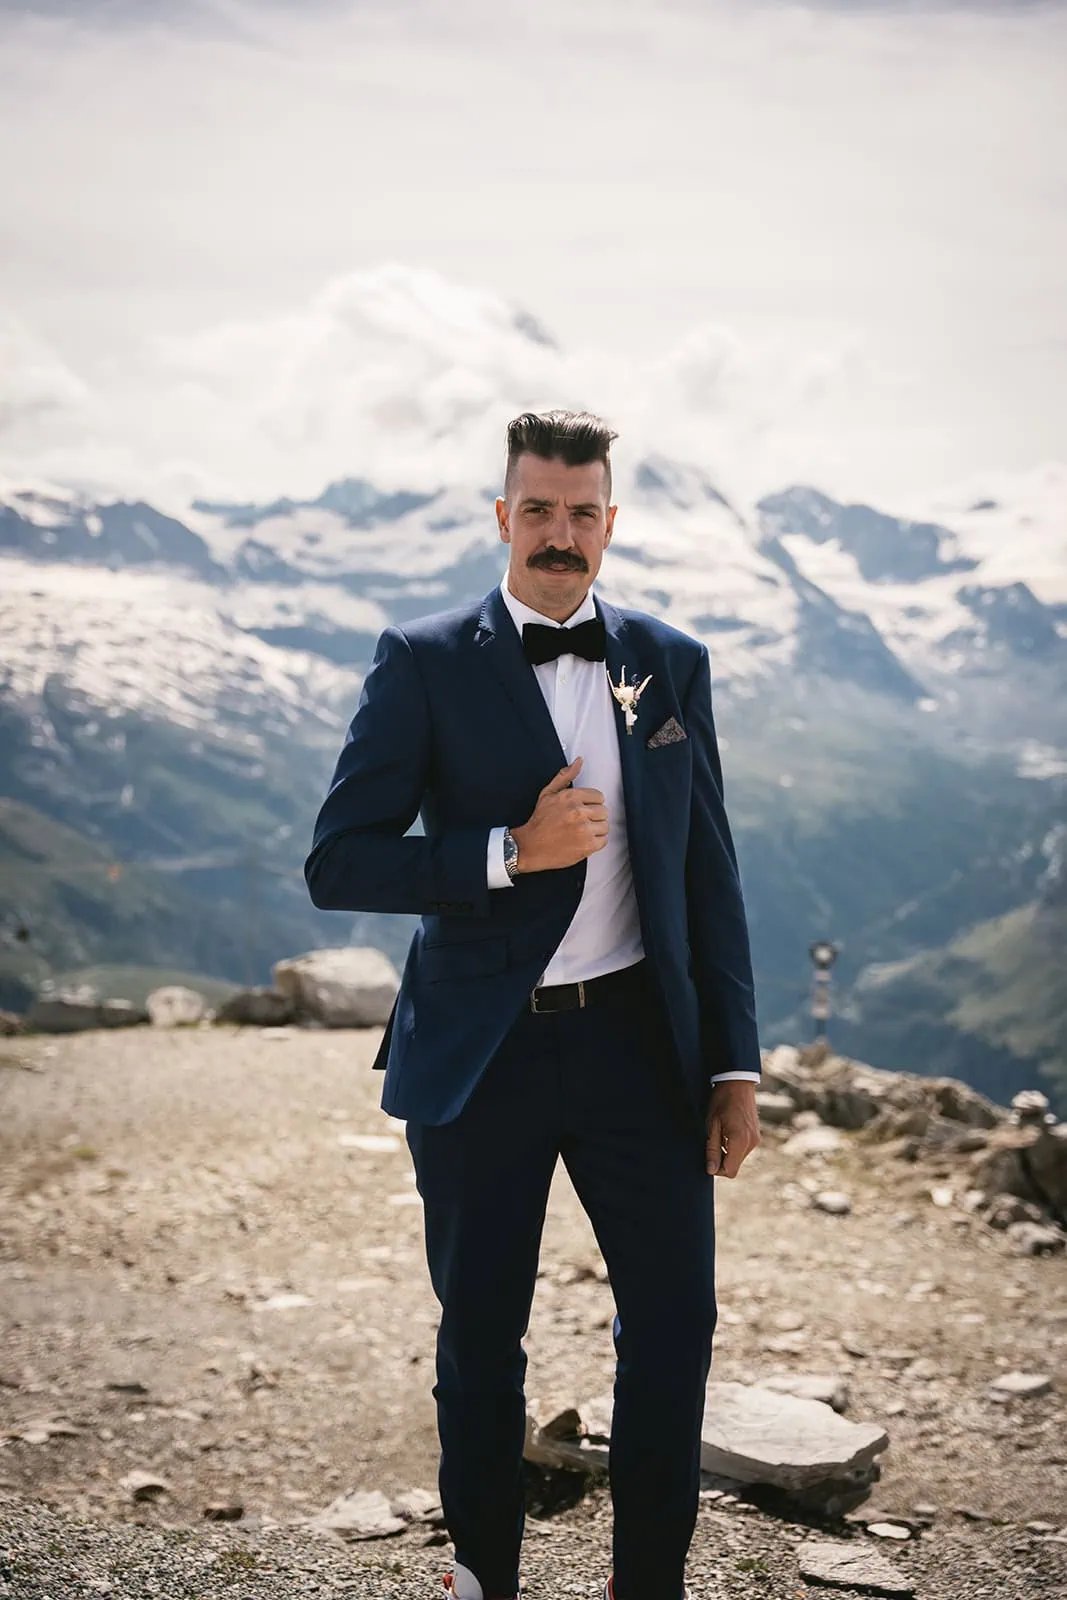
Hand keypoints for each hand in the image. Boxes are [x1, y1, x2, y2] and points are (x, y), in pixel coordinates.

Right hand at [510, 757, 607, 872]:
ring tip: (581, 832)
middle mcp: (578, 812)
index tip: (582, 810)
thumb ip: (565, 776)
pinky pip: (603, 840)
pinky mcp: (587, 846)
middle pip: (604, 811)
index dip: (590, 804)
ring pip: (605, 826)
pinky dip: (595, 842)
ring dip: (595, 830)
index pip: (599, 796)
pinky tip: (583, 841)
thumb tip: (579, 761)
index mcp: (571, 797)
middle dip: (594, 817)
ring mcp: (583, 830)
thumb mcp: (548, 794)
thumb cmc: (539, 821)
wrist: (530, 847)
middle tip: (581, 822)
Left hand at [705, 1081, 760, 1177]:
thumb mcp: (711, 1124)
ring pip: (739, 1158)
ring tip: (720, 1133)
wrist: (737, 1082)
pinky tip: (727, 1131)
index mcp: (739, 1140)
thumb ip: (712, 1149)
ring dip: (728, 1153)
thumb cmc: (721, 1100)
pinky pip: (744, 1149)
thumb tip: (711, 1170)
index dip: (717, 1169)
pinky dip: (734, 1146)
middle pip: (734, 1166)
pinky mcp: (756, 1135)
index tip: (708, 1156)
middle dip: (721, 1160)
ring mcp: (756, 1139)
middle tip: (711, 1142)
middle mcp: (751, 1143)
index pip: (730, 1171)